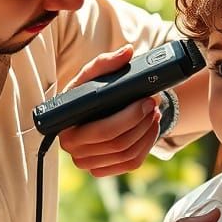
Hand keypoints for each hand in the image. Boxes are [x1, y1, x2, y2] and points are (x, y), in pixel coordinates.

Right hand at [58, 45, 161, 176]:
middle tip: (154, 104)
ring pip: (127, 155)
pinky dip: (146, 145)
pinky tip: (151, 128)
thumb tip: (126, 52)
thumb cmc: (85, 93)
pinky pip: (130, 164)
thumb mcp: (91, 75)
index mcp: (66, 128)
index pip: (102, 131)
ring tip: (155, 113)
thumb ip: (106, 62)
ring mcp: (88, 164)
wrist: (85, 114)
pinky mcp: (102, 170)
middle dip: (141, 123)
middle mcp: (74, 151)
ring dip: (147, 134)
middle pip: (118, 145)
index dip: (129, 117)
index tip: (146, 101)